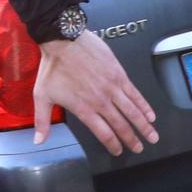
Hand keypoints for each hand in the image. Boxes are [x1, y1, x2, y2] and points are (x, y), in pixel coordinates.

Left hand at [31, 35, 158, 155]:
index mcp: (84, 108)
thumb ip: (42, 121)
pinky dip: (144, 105)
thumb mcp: (42, 96)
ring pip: (132, 111)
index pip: (103, 133)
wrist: (64, 40)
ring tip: (152, 136)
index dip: (113, 145)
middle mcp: (100, 101)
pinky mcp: (119, 74)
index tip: (118, 151)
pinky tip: (151, 115)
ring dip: (144, 125)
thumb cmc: (53, 66)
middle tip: (139, 148)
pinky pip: (135, 93)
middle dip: (132, 139)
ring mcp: (112, 88)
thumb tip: (38, 141)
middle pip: (121, 125)